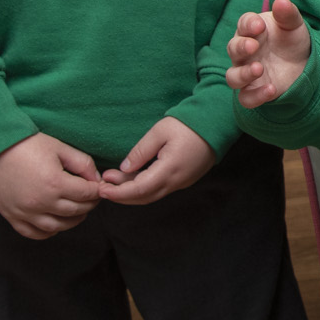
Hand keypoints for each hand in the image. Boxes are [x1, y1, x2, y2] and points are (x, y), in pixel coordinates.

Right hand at [0, 133, 102, 238]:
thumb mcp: (60, 148)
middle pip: (75, 211)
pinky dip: (48, 232)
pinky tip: (55, 223)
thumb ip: (83, 164)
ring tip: (77, 211)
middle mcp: (41, 202)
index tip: (99, 187)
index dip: (97, 190)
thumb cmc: (28, 145)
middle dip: (89, 204)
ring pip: (58, 226)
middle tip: (91, 198)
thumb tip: (97, 179)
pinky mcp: (11, 216)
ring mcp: (25, 212)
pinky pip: (34, 233)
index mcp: (55, 183)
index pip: (87, 194)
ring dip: (72, 221)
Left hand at [98, 117, 216, 203]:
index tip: (102, 189)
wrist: (217, 123)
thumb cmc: (188, 124)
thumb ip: (140, 152)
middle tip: (103, 186)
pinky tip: (133, 178)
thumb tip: (124, 169)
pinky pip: (161, 188)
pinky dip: (144, 188)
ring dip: (132, 192)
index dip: (118, 192)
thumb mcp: (159, 132)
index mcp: (170, 169)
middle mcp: (177, 181)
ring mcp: (183, 181)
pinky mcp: (186, 178)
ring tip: (114, 180)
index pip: (139, 190)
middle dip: (121, 195)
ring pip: (153, 194)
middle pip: (144, 197)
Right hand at [226, 0, 311, 107]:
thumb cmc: (290, 39)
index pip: (243, 24)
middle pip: (233, 49)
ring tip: (259, 69)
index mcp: (251, 31)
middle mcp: (244, 52)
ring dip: (243, 74)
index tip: (259, 25)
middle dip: (241, 47)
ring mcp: (246, 72)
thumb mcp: (293, 25)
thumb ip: (288, 14)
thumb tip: (282, 1)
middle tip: (253, 46)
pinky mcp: (254, 90)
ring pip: (233, 76)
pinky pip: (246, 98)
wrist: (302, 62)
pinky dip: (255, 96)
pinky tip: (271, 90)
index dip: (248, 24)